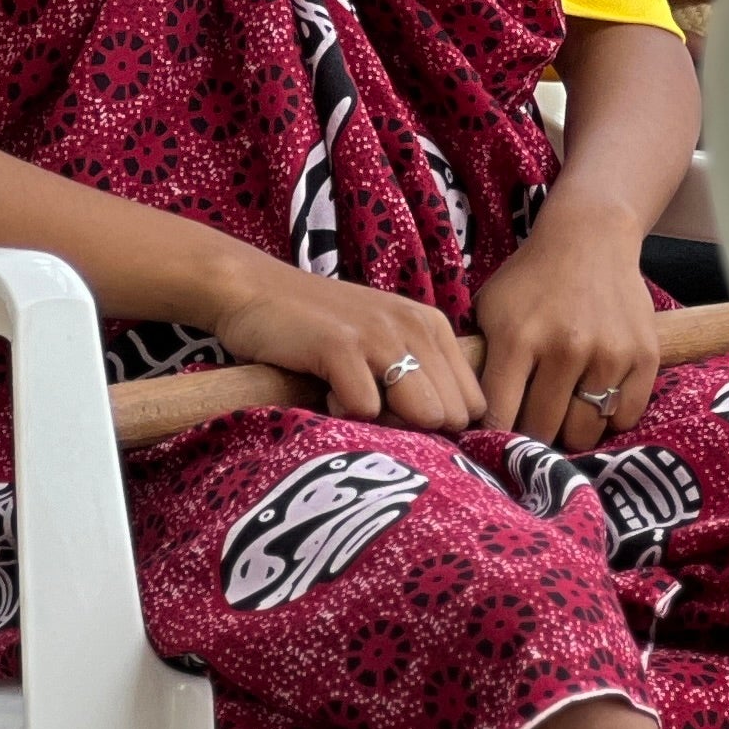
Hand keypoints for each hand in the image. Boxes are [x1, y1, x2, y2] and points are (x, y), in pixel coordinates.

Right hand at [209, 262, 481, 434]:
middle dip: (414, 428)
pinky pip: (365, 409)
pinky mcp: (342, 347)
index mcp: (432, 326)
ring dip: (383, 423)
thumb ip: (418, 378)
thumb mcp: (383, 344)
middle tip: (370, 407)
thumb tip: (446, 437)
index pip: (472, 404)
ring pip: (423, 414)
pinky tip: (323, 388)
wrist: (256, 292)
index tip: (398, 415)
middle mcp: (416, 326)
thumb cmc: (320, 328)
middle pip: (451, 416)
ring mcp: (381, 335)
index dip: (438, 427)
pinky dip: (341, 413)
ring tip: (349, 396)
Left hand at [473, 212, 662, 453]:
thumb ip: (479, 360)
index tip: (496, 437)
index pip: (499, 418)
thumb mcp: (490, 308)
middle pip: (542, 431)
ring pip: (583, 433)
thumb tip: (468, 417)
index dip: (493, 435)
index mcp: (518, 338)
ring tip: (566, 408)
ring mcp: (608, 353)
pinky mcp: (644, 355)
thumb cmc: (533, 278)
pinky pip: (624, 417)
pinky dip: (609, 417)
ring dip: (571, 429)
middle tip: (533, 419)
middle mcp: (565, 347)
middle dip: (532, 433)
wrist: (592, 236)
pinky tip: (597, 396)